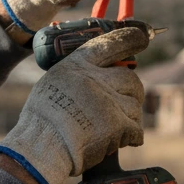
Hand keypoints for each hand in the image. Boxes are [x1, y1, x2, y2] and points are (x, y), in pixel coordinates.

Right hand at [0, 26, 148, 183]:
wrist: (42, 146)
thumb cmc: (42, 119)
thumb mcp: (53, 82)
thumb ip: (77, 75)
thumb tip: (96, 75)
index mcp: (77, 64)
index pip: (109, 43)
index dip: (128, 39)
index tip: (141, 37)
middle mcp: (95, 78)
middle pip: (130, 78)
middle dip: (132, 91)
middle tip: (124, 101)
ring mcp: (108, 100)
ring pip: (135, 105)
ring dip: (129, 117)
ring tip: (112, 127)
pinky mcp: (117, 124)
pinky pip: (137, 129)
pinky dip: (131, 136)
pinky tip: (118, 139)